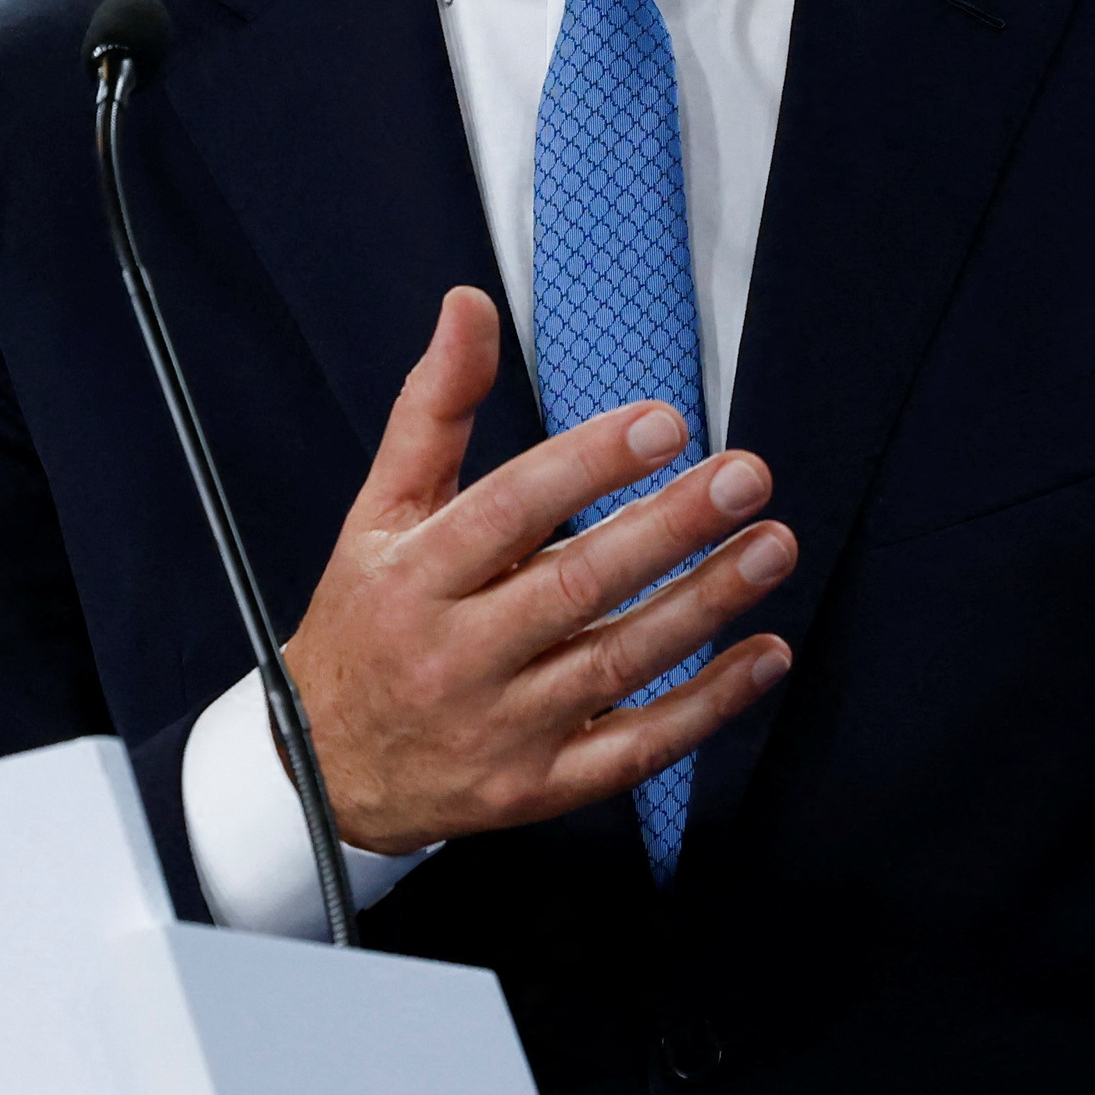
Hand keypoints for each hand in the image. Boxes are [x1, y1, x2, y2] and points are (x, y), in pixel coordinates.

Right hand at [277, 289, 793, 855]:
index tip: (665, 424)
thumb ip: (434, 409)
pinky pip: (636, 749)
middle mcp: (457, 655)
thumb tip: (469, 306)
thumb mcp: (381, 512)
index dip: (589, 465)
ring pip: (617, 664)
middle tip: (745, 478)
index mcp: (416, 577)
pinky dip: (707, 707)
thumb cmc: (367, 623)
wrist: (324, 772)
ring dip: (705, 605)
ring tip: (770, 548)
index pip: (509, 511)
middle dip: (669, 527)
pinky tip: (764, 656)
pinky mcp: (537, 788)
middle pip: (575, 585)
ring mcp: (500, 729)